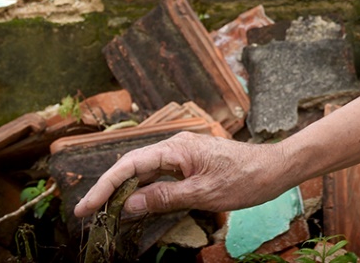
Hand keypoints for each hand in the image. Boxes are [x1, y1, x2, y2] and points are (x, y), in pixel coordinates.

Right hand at [73, 132, 287, 218]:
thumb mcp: (203, 193)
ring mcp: (182, 153)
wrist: (274, 169)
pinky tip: (133, 205)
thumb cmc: (245, 178)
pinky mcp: (188, 162)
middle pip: (131, 166)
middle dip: (107, 189)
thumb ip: (164, 198)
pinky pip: (157, 174)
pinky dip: (142, 189)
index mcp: (177, 147)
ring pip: (143, 170)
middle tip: (87, 214)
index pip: (129, 165)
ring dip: (122, 190)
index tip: (85, 207)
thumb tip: (128, 205)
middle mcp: (176, 145)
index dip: (104, 186)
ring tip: (103, 212)